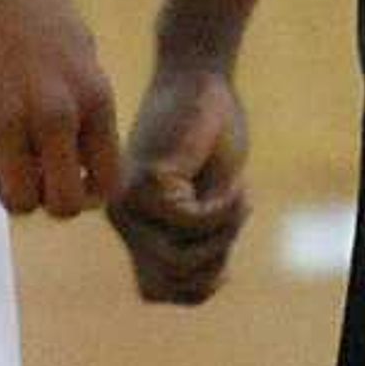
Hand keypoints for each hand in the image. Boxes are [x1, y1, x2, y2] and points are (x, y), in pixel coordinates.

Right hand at [0, 0, 124, 218]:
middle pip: (63, 205)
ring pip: (16, 202)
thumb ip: (81, 99)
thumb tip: (80, 159)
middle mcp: (58, 110)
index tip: (65, 174)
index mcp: (94, 91)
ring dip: (7, 186)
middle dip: (47, 196)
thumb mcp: (73, 42)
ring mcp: (8, 115)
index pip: (108, 183)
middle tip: (29, 167)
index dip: (87, 190)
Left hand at [109, 60, 251, 303]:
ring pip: (179, 257)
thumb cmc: (211, 135)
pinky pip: (190, 221)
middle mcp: (123, 218)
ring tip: (241, 199)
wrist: (202, 75)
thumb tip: (207, 286)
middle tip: (240, 217)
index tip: (228, 252)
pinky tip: (237, 184)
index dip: (200, 284)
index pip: (158, 289)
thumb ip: (201, 243)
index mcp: (135, 226)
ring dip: (223, 235)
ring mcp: (130, 201)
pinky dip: (223, 210)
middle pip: (172, 280)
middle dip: (217, 260)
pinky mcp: (147, 180)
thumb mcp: (212, 201)